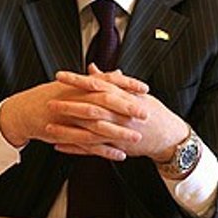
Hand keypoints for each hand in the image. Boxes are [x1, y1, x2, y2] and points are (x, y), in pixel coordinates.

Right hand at [0, 74, 146, 159]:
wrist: (24, 111)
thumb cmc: (51, 96)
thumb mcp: (73, 85)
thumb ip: (98, 79)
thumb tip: (118, 73)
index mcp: (79, 86)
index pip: (107, 82)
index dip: (127, 85)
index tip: (144, 88)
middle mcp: (76, 100)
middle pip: (105, 102)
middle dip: (126, 108)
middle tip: (145, 113)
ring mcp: (70, 118)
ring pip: (98, 126)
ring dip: (119, 133)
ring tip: (137, 137)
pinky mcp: (66, 135)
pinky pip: (88, 144)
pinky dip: (104, 150)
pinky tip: (120, 155)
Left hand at [50, 66, 187, 161]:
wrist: (170, 137)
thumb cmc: (153, 112)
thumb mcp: (135, 92)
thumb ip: (111, 80)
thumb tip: (92, 68)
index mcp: (122, 97)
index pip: (96, 85)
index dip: (77, 80)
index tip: (60, 75)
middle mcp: (119, 114)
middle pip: (90, 107)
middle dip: (68, 104)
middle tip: (49, 101)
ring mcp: (118, 132)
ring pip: (88, 130)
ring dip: (68, 129)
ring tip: (48, 126)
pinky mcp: (116, 147)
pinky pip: (93, 149)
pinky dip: (75, 148)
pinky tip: (59, 146)